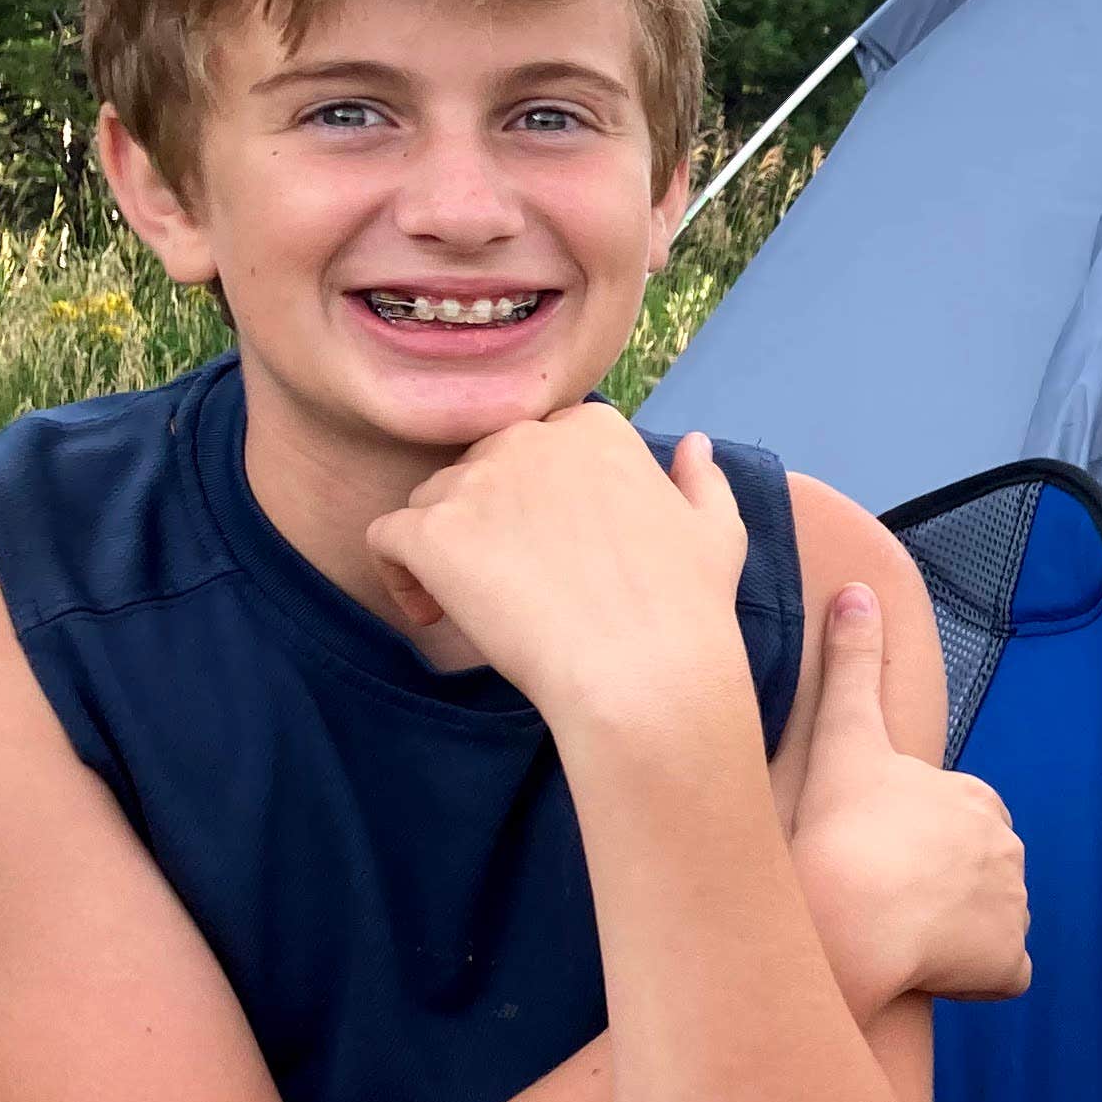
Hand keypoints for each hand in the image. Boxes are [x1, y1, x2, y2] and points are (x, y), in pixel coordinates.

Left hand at [364, 408, 748, 732]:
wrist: (644, 670)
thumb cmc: (688, 606)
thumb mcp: (716, 531)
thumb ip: (699, 480)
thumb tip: (692, 444)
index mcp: (594, 431)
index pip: (538, 447)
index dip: (539, 499)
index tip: (551, 549)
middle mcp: (529, 440)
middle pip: (480, 468)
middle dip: (488, 518)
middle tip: (514, 583)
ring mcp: (476, 483)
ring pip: (431, 501)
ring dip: (445, 546)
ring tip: (474, 607)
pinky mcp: (433, 532)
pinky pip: (386, 537)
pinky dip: (399, 574)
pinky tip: (432, 611)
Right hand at [789, 582, 1028, 1009]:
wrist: (849, 917)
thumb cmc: (841, 829)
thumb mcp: (845, 734)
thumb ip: (854, 663)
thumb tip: (857, 590)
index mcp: (976, 798)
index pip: (959, 818)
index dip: (915, 837)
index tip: (875, 850)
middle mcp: (1008, 849)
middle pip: (975, 870)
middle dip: (939, 884)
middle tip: (880, 896)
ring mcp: (1013, 909)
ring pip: (987, 920)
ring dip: (953, 931)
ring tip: (894, 935)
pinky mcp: (1007, 964)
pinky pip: (1000, 974)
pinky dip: (974, 977)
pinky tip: (929, 970)